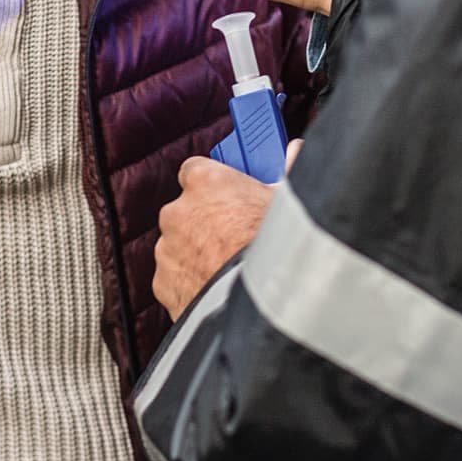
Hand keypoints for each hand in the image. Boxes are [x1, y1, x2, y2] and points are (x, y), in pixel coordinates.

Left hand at [153, 140, 302, 319]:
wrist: (264, 308)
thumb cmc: (280, 251)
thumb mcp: (289, 204)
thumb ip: (285, 173)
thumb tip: (297, 152)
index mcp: (205, 182)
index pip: (197, 170)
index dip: (214, 184)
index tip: (229, 194)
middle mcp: (178, 211)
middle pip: (187, 210)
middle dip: (206, 221)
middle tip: (235, 235)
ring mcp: (167, 249)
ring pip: (180, 246)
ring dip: (197, 254)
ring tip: (229, 268)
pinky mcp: (164, 284)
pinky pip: (176, 278)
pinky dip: (191, 283)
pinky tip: (218, 288)